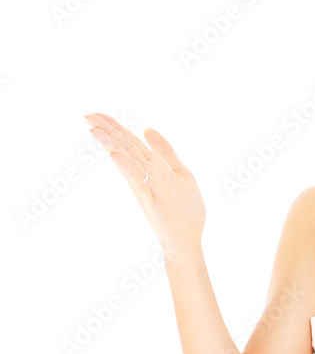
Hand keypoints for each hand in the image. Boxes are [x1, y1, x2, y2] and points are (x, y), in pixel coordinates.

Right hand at [86, 112, 205, 263]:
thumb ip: (165, 151)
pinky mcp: (150, 203)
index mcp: (155, 166)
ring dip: (112, 145)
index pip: (132, 142)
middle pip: (126, 148)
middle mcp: (148, 174)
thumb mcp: (181, 172)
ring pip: (128, 161)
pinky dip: (127, 168)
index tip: (97, 113)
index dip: (116, 127)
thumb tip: (147, 128)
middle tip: (86, 115)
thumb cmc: (186, 210)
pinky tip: (115, 156)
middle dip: (108, 131)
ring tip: (95, 130)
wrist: (189, 240)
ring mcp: (147, 188)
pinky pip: (137, 183)